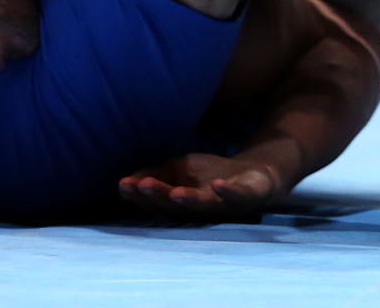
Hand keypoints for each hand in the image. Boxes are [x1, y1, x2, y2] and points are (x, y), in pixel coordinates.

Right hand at [118, 153, 283, 219]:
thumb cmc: (213, 176)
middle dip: (158, 197)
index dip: (140, 195)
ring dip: (188, 200)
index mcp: (182, 204)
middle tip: (140, 187)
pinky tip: (217, 186)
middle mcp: (201, 209)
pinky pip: (237, 196)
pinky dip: (228, 193)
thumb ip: (156, 176)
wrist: (256, 174)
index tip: (123, 185)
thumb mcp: (181, 170)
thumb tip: (124, 183)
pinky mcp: (248, 196)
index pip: (158, 201)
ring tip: (174, 193)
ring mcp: (225, 204)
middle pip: (176, 206)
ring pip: (204, 206)